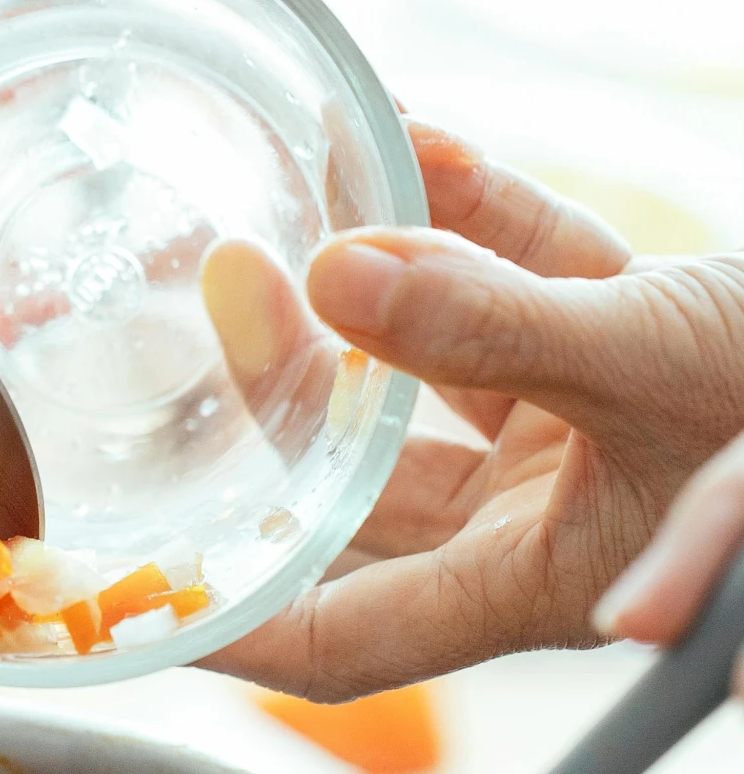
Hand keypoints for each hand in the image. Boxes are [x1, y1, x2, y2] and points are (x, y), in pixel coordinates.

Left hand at [203, 122, 743, 697]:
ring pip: (433, 360)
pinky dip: (472, 207)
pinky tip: (410, 132)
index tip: (130, 595)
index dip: (235, 626)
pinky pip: (519, 270)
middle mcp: (538, 516)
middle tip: (227, 286)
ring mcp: (573, 426)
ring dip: (370, 276)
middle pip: (363, 477)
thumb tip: (336, 271)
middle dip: (287, 389)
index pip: (343, 640)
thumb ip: (492, 327)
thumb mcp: (643, 365)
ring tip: (294, 198)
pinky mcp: (618, 336)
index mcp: (531, 582)